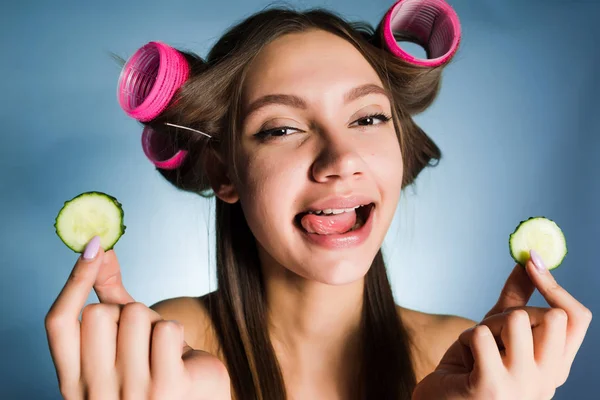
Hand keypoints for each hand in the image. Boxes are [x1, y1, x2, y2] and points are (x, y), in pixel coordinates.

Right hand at [45, 236, 230, 399]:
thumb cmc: (157, 367)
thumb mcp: (125, 339)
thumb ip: (109, 298)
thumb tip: (99, 248)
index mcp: (74, 382)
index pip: (57, 323)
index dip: (74, 281)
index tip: (93, 247)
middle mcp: (95, 393)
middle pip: (98, 313)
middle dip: (125, 312)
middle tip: (141, 338)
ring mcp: (131, 394)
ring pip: (135, 315)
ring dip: (154, 322)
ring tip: (161, 351)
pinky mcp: (168, 388)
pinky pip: (166, 328)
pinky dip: (176, 331)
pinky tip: (179, 357)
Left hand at [413, 252, 591, 399]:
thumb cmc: (471, 367)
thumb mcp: (499, 330)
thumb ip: (518, 298)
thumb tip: (531, 258)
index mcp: (556, 367)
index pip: (576, 318)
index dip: (555, 286)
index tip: (532, 261)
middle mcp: (548, 381)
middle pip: (551, 315)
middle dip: (515, 312)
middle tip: (494, 333)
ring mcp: (521, 386)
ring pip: (516, 319)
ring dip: (486, 326)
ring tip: (477, 350)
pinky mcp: (490, 387)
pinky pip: (480, 334)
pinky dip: (466, 339)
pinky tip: (464, 363)